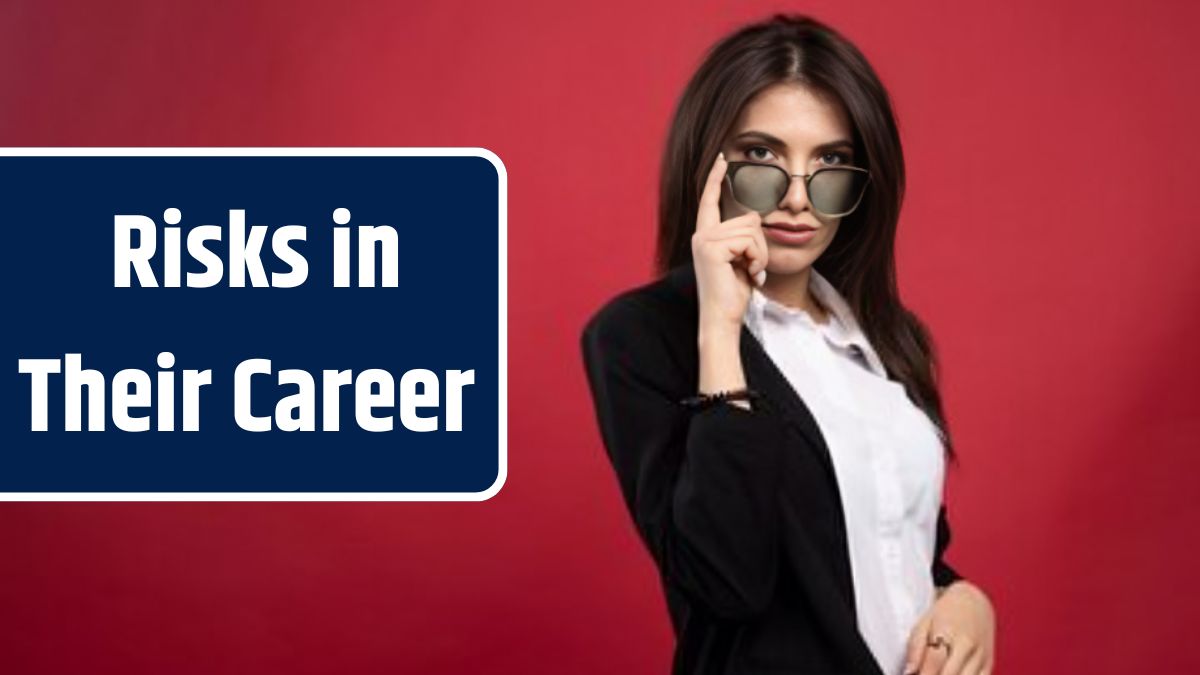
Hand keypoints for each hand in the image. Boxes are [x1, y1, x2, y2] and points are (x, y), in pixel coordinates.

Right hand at [692, 152, 768, 333]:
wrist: (722, 318)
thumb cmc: (734, 293)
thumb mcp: (741, 260)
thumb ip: (743, 238)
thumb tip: (755, 217)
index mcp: (706, 235)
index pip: (710, 199)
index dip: (715, 177)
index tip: (722, 157)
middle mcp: (702, 234)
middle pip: (750, 217)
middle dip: (761, 245)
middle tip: (752, 268)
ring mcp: (705, 240)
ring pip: (753, 229)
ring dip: (760, 254)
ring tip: (750, 273)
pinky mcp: (712, 248)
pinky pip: (750, 242)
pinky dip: (757, 260)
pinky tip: (749, 276)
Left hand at [904, 580, 995, 674]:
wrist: (974, 602)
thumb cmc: (945, 612)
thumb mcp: (924, 622)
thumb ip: (915, 647)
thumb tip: (908, 672)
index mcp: (949, 631)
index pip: (934, 662)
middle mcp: (968, 645)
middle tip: (923, 674)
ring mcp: (981, 656)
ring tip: (938, 673)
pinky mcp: (989, 664)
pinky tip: (953, 674)